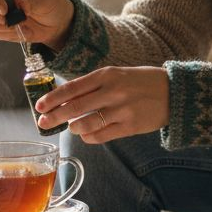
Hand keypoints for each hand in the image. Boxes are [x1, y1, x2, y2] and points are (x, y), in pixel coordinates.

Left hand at [34, 66, 168, 143]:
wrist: (172, 92)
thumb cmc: (140, 82)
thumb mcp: (116, 74)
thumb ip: (92, 85)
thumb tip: (64, 98)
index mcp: (106, 75)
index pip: (71, 88)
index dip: (52, 99)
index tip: (39, 106)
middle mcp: (112, 91)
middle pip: (74, 107)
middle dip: (54, 117)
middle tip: (43, 123)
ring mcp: (121, 110)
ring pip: (86, 123)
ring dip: (73, 128)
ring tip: (71, 127)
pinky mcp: (129, 127)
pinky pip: (101, 136)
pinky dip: (89, 137)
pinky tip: (86, 134)